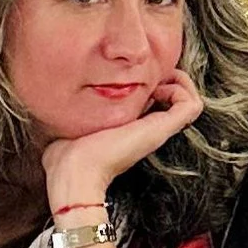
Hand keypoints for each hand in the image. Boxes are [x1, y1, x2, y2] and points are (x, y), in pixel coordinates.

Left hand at [41, 70, 203, 220]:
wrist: (74, 173)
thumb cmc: (66, 156)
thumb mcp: (72, 124)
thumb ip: (71, 113)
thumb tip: (55, 102)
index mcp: (129, 127)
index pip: (155, 99)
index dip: (152, 81)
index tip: (134, 75)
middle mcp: (148, 128)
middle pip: (176, 97)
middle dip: (167, 77)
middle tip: (149, 74)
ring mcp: (158, 129)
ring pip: (190, 100)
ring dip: (179, 81)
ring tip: (158, 79)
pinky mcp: (161, 129)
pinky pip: (191, 104)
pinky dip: (183, 89)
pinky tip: (160, 87)